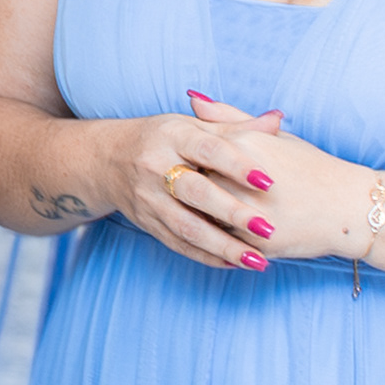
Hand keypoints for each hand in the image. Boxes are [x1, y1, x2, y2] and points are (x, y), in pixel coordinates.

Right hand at [91, 97, 288, 272]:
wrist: (106, 159)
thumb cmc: (164, 139)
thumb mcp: (194, 125)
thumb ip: (236, 126)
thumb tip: (278, 120)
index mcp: (172, 137)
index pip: (208, 150)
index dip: (237, 165)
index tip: (269, 181)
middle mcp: (155, 167)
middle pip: (196, 193)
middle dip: (232, 212)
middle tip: (268, 228)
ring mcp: (148, 198)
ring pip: (187, 226)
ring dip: (223, 246)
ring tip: (258, 260)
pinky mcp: (146, 222)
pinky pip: (178, 244)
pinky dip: (207, 256)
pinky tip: (235, 264)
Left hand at [178, 91, 379, 269]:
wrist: (350, 207)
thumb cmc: (310, 167)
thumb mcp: (272, 136)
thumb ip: (228, 117)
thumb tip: (191, 98)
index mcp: (242, 146)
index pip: (191, 150)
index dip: (187, 158)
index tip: (188, 162)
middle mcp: (240, 178)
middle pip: (189, 183)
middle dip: (186, 187)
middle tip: (188, 188)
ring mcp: (246, 213)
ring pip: (199, 215)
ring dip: (197, 214)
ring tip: (206, 210)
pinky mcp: (255, 241)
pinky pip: (219, 241)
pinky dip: (215, 237)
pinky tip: (221, 230)